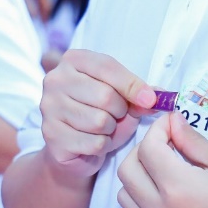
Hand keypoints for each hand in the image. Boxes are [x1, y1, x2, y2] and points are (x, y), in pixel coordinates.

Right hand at [40, 49, 157, 180]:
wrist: (72, 147)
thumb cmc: (100, 114)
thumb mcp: (122, 97)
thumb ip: (140, 93)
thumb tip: (159, 97)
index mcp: (73, 60)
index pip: (107, 67)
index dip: (132, 85)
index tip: (150, 100)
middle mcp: (55, 80)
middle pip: (105, 96)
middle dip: (121, 111)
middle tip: (117, 116)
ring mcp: (49, 107)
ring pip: (99, 121)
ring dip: (111, 130)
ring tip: (105, 129)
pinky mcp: (51, 135)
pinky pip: (93, 143)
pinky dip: (102, 146)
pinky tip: (95, 142)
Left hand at [117, 112, 207, 207]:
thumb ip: (193, 142)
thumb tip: (173, 122)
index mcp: (179, 187)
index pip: (148, 148)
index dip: (158, 129)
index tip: (172, 126)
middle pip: (127, 171)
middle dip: (142, 151)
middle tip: (164, 147)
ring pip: (126, 199)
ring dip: (139, 180)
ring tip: (163, 174)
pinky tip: (166, 202)